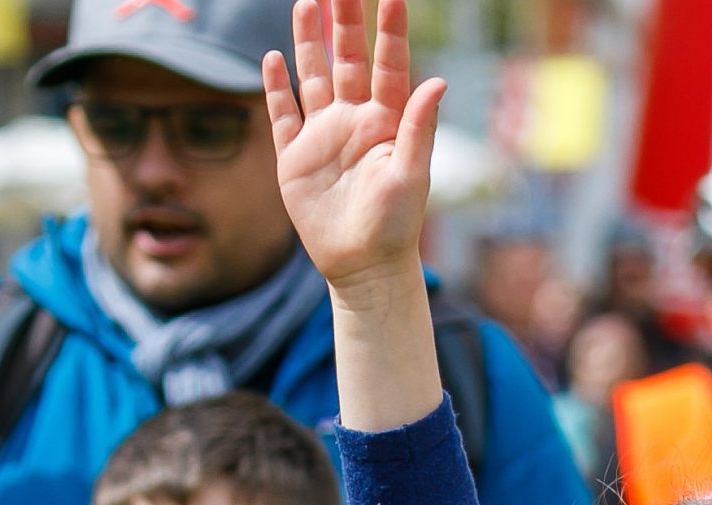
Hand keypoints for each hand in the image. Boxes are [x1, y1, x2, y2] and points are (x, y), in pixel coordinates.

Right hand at [264, 0, 443, 294]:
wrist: (364, 269)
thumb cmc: (396, 226)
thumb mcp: (411, 175)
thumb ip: (421, 128)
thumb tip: (439, 81)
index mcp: (386, 122)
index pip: (388, 64)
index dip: (389, 29)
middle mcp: (354, 121)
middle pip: (346, 58)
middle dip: (343, 20)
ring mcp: (323, 136)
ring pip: (313, 77)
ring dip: (308, 41)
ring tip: (307, 3)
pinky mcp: (295, 158)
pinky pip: (284, 115)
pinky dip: (277, 88)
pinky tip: (272, 58)